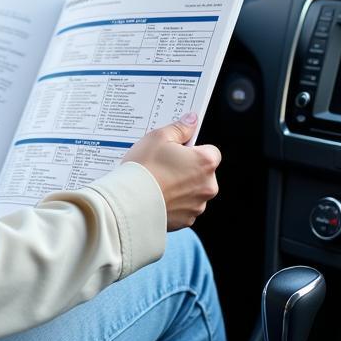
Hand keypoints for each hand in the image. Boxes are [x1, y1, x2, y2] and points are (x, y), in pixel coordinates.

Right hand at [121, 112, 220, 230]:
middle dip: (187, 168)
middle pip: (203, 172)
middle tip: (164, 164)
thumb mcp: (158, 137)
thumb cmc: (144, 169)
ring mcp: (198, 205)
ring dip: (182, 186)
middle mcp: (207, 186)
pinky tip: (158, 195)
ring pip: (193, 190)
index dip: (194, 149)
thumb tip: (191, 120)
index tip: (178, 150)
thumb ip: (179, 128)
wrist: (129, 201)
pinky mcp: (186, 220)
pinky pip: (184, 206)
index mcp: (204, 163)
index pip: (211, 152)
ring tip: (158, 181)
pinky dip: (174, 202)